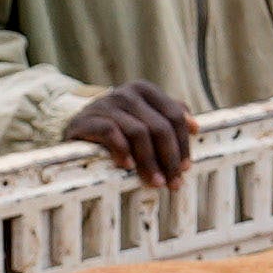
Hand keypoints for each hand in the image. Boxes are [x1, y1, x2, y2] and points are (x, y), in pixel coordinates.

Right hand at [67, 80, 199, 189]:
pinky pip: (111, 133)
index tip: (185, 168)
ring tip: (154, 182)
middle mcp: (126, 93)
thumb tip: (195, 126)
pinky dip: (122, 151)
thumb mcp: (143, 118)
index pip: (174, 115)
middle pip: (159, 127)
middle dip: (169, 158)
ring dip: (150, 162)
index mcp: (144, 90)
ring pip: (138, 133)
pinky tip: (128, 167)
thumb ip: (168, 118)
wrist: (77, 128)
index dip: (183, 143)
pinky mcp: (87, 119)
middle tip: (173, 182)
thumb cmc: (117, 127)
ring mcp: (106, 104)